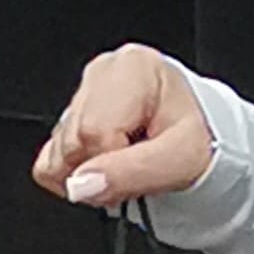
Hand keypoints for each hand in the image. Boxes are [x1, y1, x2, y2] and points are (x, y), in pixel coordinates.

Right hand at [34, 45, 213, 211]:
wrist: (205, 139)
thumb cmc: (200, 140)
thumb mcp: (180, 161)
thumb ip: (131, 173)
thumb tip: (80, 185)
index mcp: (133, 68)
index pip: (94, 130)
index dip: (116, 163)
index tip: (142, 168)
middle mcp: (104, 72)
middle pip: (72, 141)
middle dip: (102, 168)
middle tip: (137, 167)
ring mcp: (83, 92)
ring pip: (58, 152)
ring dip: (91, 171)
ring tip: (128, 161)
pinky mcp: (68, 116)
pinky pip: (48, 159)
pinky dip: (75, 172)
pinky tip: (107, 162)